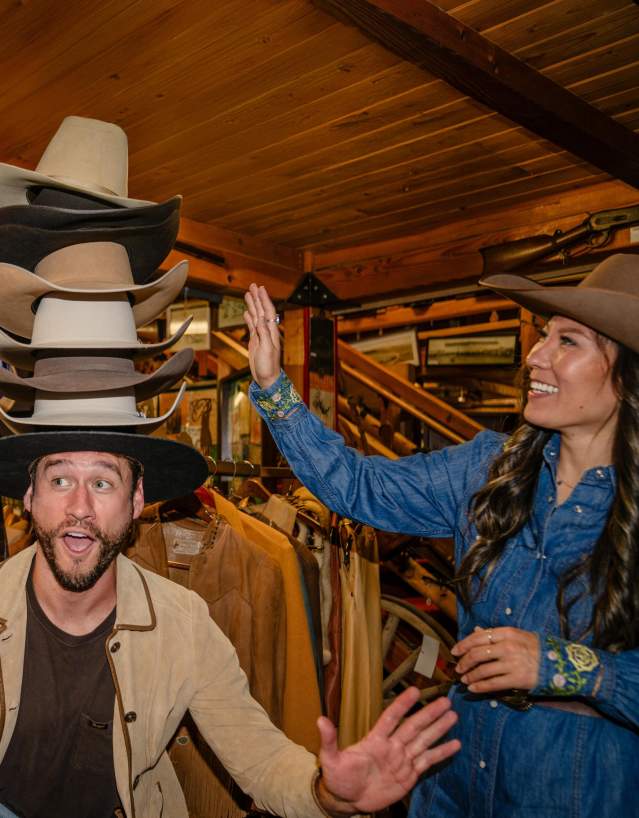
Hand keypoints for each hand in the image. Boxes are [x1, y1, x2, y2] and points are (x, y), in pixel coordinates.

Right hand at [243, 283, 281, 388]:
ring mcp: (261, 335)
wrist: (267, 378)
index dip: (264, 299)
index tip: (260, 288)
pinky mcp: (255, 341)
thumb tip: (260, 319)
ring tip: (248, 294)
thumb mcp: (266, 349)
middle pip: (262, 310)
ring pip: (256, 316)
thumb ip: (263, 334)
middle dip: (257, 298)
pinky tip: (247, 312)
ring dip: (253, 304)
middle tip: (252, 285)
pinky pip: (252, 326)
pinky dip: (249, 317)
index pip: (268, 311)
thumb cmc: (268, 367)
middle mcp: (267, 331)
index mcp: (271, 332)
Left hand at [316, 689, 459, 814]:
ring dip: (438, 728)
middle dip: (429, 714)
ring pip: (423, 740)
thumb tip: (320, 719)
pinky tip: (455, 744)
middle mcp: (392, 746)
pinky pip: (428, 761)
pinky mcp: (409, 775)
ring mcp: (402, 759)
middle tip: (445, 701)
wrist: (348, 800)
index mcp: (375, 739)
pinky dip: (441, 753)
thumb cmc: (338, 777)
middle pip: (414, 726)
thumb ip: (329, 740)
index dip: (402, 704)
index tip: (415, 690)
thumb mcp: (331, 760)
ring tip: (453, 715)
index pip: (391, 717)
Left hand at [451, 626, 539, 693]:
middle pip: (477, 654)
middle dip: (464, 662)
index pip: (478, 637)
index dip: (463, 645)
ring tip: (465, 680)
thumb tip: (476, 631)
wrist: (559, 663)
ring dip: (470, 676)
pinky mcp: (517, 679)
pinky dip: (480, 686)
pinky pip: (493, 684)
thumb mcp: (517, 635)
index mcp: (506, 633)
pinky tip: (473, 688)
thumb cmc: (535, 647)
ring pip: (483, 670)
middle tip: (458, 668)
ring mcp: (512, 663)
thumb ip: (495, 634)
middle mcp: (507, 646)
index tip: (455, 651)